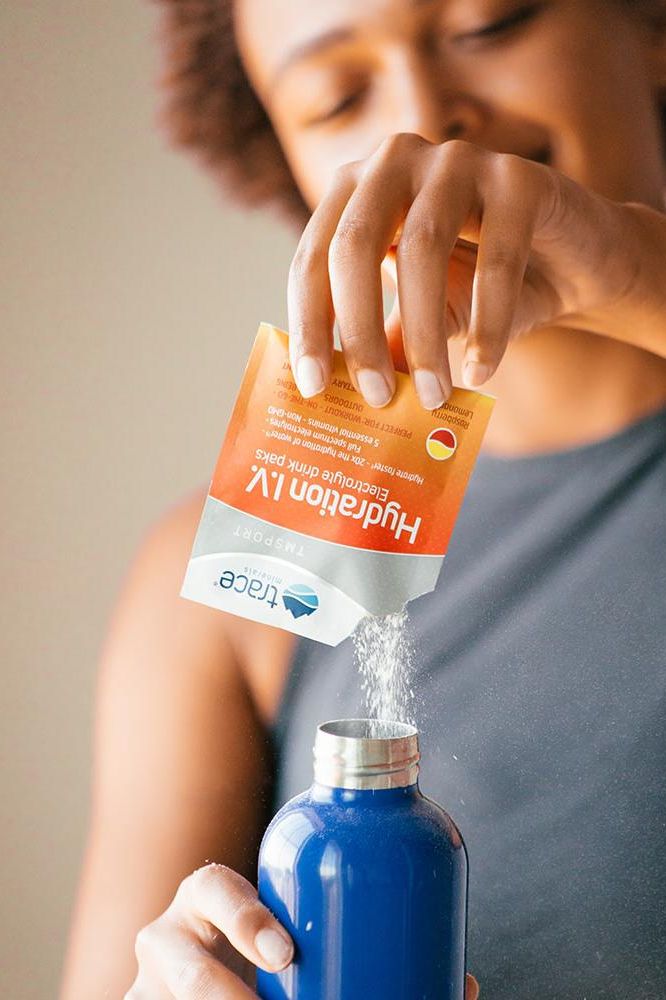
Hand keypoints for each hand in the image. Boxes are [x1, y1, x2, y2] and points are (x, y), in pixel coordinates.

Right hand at [125, 861, 479, 997]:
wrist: (204, 981)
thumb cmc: (263, 960)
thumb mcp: (295, 943)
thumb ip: (358, 947)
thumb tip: (465, 986)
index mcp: (210, 903)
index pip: (212, 885)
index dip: (243, 913)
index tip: (285, 953)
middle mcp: (169, 938)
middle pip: (173, 958)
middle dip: (215, 989)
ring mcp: (149, 986)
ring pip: (157, 999)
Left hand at [287, 133, 648, 408]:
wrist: (576, 262)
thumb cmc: (486, 289)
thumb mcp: (426, 317)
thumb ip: (386, 340)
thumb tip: (339, 395)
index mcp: (357, 190)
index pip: (313, 257)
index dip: (308, 323)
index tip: (313, 388)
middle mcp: (397, 159)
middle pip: (355, 245)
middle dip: (360, 330)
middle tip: (374, 397)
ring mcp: (459, 159)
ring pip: (423, 249)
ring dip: (425, 335)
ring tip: (433, 396)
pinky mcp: (521, 177)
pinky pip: (497, 260)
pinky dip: (488, 325)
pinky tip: (480, 373)